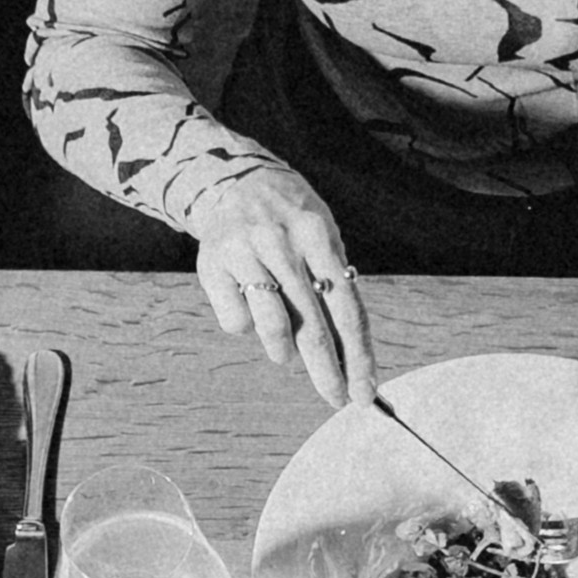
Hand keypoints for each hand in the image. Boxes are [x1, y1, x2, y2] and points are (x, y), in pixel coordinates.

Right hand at [188, 169, 363, 405]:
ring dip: (283, 351)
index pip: (346, 307)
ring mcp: (245, 252)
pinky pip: (236, 321)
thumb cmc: (289, 219)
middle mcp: (282, 242)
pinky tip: (248, 306)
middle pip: (312, 324)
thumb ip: (333, 286)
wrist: (230, 179)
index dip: (358, 355)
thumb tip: (350, 355)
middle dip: (327, 371)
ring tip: (285, 353)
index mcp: (318, 234)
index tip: (365, 391)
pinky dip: (246, 326)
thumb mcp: (321, 236)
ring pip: (272, 327)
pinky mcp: (213, 265)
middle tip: (337, 398)